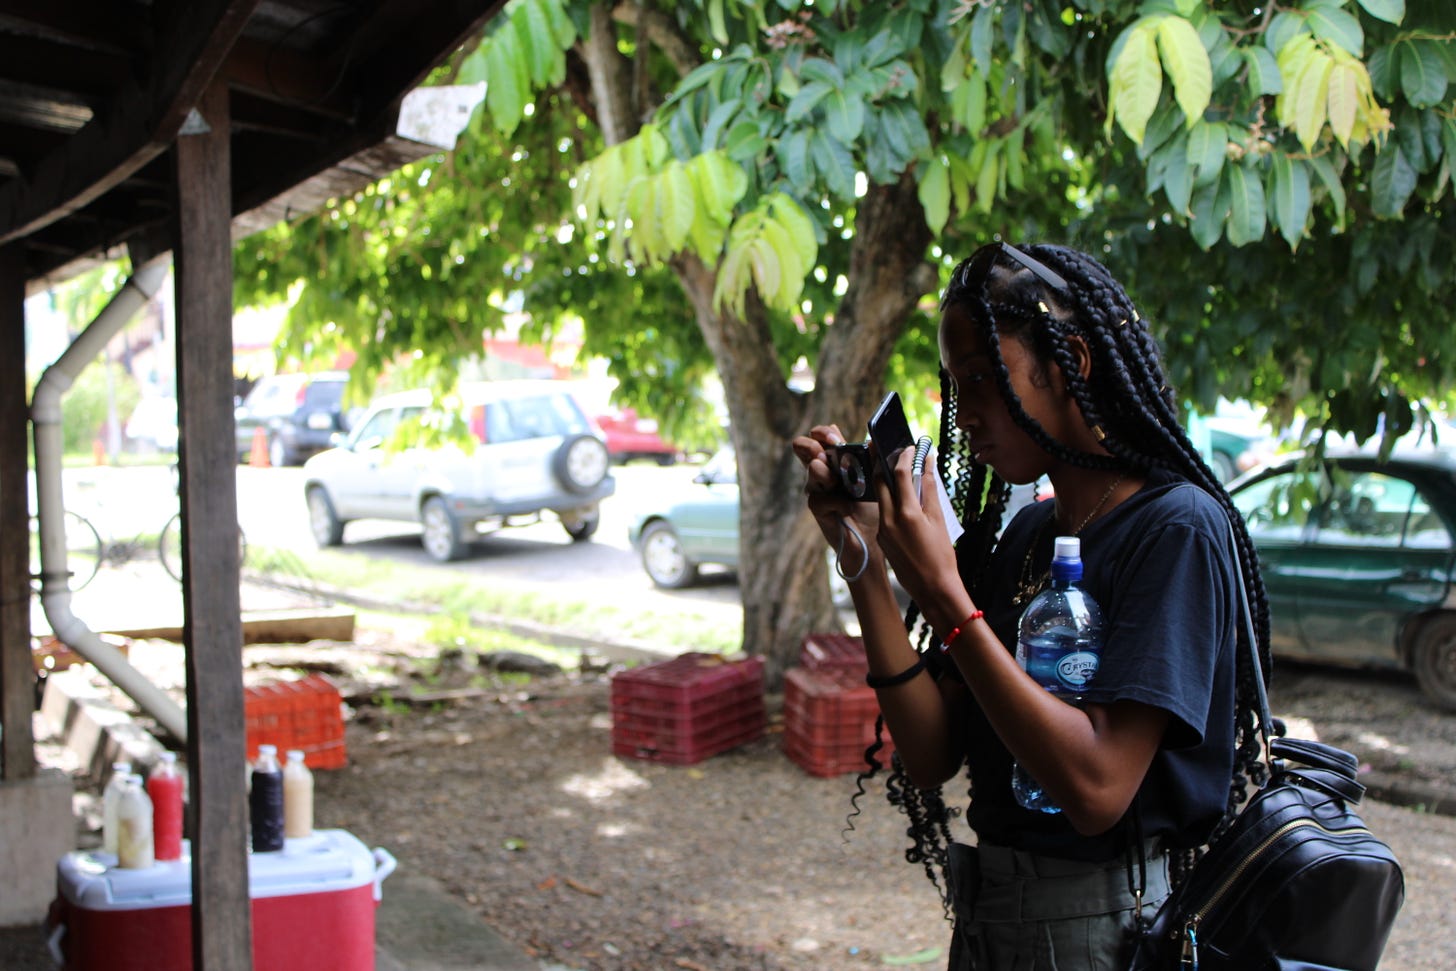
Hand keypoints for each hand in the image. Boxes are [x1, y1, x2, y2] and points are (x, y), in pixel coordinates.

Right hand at [791, 425, 882, 574]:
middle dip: (813, 445)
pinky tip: (847, 508)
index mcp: (836, 459)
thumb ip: (873, 459)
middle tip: (827, 454)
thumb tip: (874, 441)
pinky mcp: (816, 506)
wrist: (872, 538)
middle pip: (802, 445)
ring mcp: (817, 487)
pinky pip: (820, 497)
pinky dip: (836, 501)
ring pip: (812, 468)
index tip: (835, 438)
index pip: (820, 436)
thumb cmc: (874, 507)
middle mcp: (822, 470)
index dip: (823, 432)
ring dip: (825, 472)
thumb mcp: (876, 480)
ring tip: (837, 482)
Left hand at [873, 445, 960, 612]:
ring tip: (899, 471)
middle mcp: (888, 520)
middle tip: (892, 451)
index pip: (900, 474)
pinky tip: (901, 498)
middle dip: (884, 463)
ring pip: (880, 497)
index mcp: (906, 514)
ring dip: (887, 482)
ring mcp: (882, 530)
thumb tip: (928, 464)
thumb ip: (930, 489)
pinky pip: (883, 513)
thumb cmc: (941, 555)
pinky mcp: (881, 539)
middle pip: (880, 482)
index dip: (905, 456)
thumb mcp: (939, 519)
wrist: (933, 588)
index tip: (910, 447)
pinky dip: (890, 500)